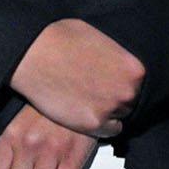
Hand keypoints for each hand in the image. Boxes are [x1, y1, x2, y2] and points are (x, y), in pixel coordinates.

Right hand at [9, 19, 142, 136]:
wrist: (31, 54)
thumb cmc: (58, 39)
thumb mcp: (98, 37)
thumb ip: (115, 55)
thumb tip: (116, 62)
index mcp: (133, 69)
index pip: (137, 85)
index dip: (120, 83)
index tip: (107, 82)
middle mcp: (127, 90)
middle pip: (129, 102)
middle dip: (113, 97)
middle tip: (92, 90)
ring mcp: (111, 108)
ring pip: (118, 117)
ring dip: (104, 111)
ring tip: (83, 99)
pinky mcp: (92, 122)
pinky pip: (107, 131)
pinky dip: (96, 124)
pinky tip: (81, 110)